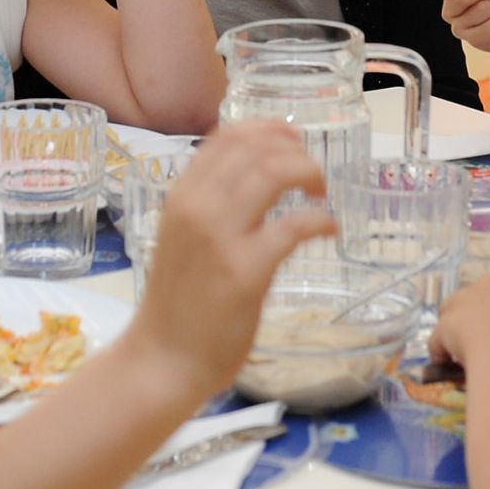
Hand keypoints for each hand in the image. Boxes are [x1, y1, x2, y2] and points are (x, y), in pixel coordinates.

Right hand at [127, 122, 335, 393]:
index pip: (226, 137)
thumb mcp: (183, 238)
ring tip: (320, 194)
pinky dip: (320, 220)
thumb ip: (211, 206)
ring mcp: (220, 237)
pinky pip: (294, 225)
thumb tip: (255, 178)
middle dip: (294, 150)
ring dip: (308, 174)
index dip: (267, 129)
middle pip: (254, 148)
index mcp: (180, 196)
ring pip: (273, 173)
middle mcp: (196, 206)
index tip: (291, 138)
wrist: (162, 359)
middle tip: (312, 173)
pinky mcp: (246, 271)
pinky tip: (327, 229)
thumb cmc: (176, 304)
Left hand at [430, 275, 489, 368]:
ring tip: (460, 352)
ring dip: (453, 328)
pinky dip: (440, 350)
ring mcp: (463, 299)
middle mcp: (489, 284)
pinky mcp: (445, 319)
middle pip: (474, 296)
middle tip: (480, 338)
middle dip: (473, 314)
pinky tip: (445, 363)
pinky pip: (438, 337)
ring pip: (450, 311)